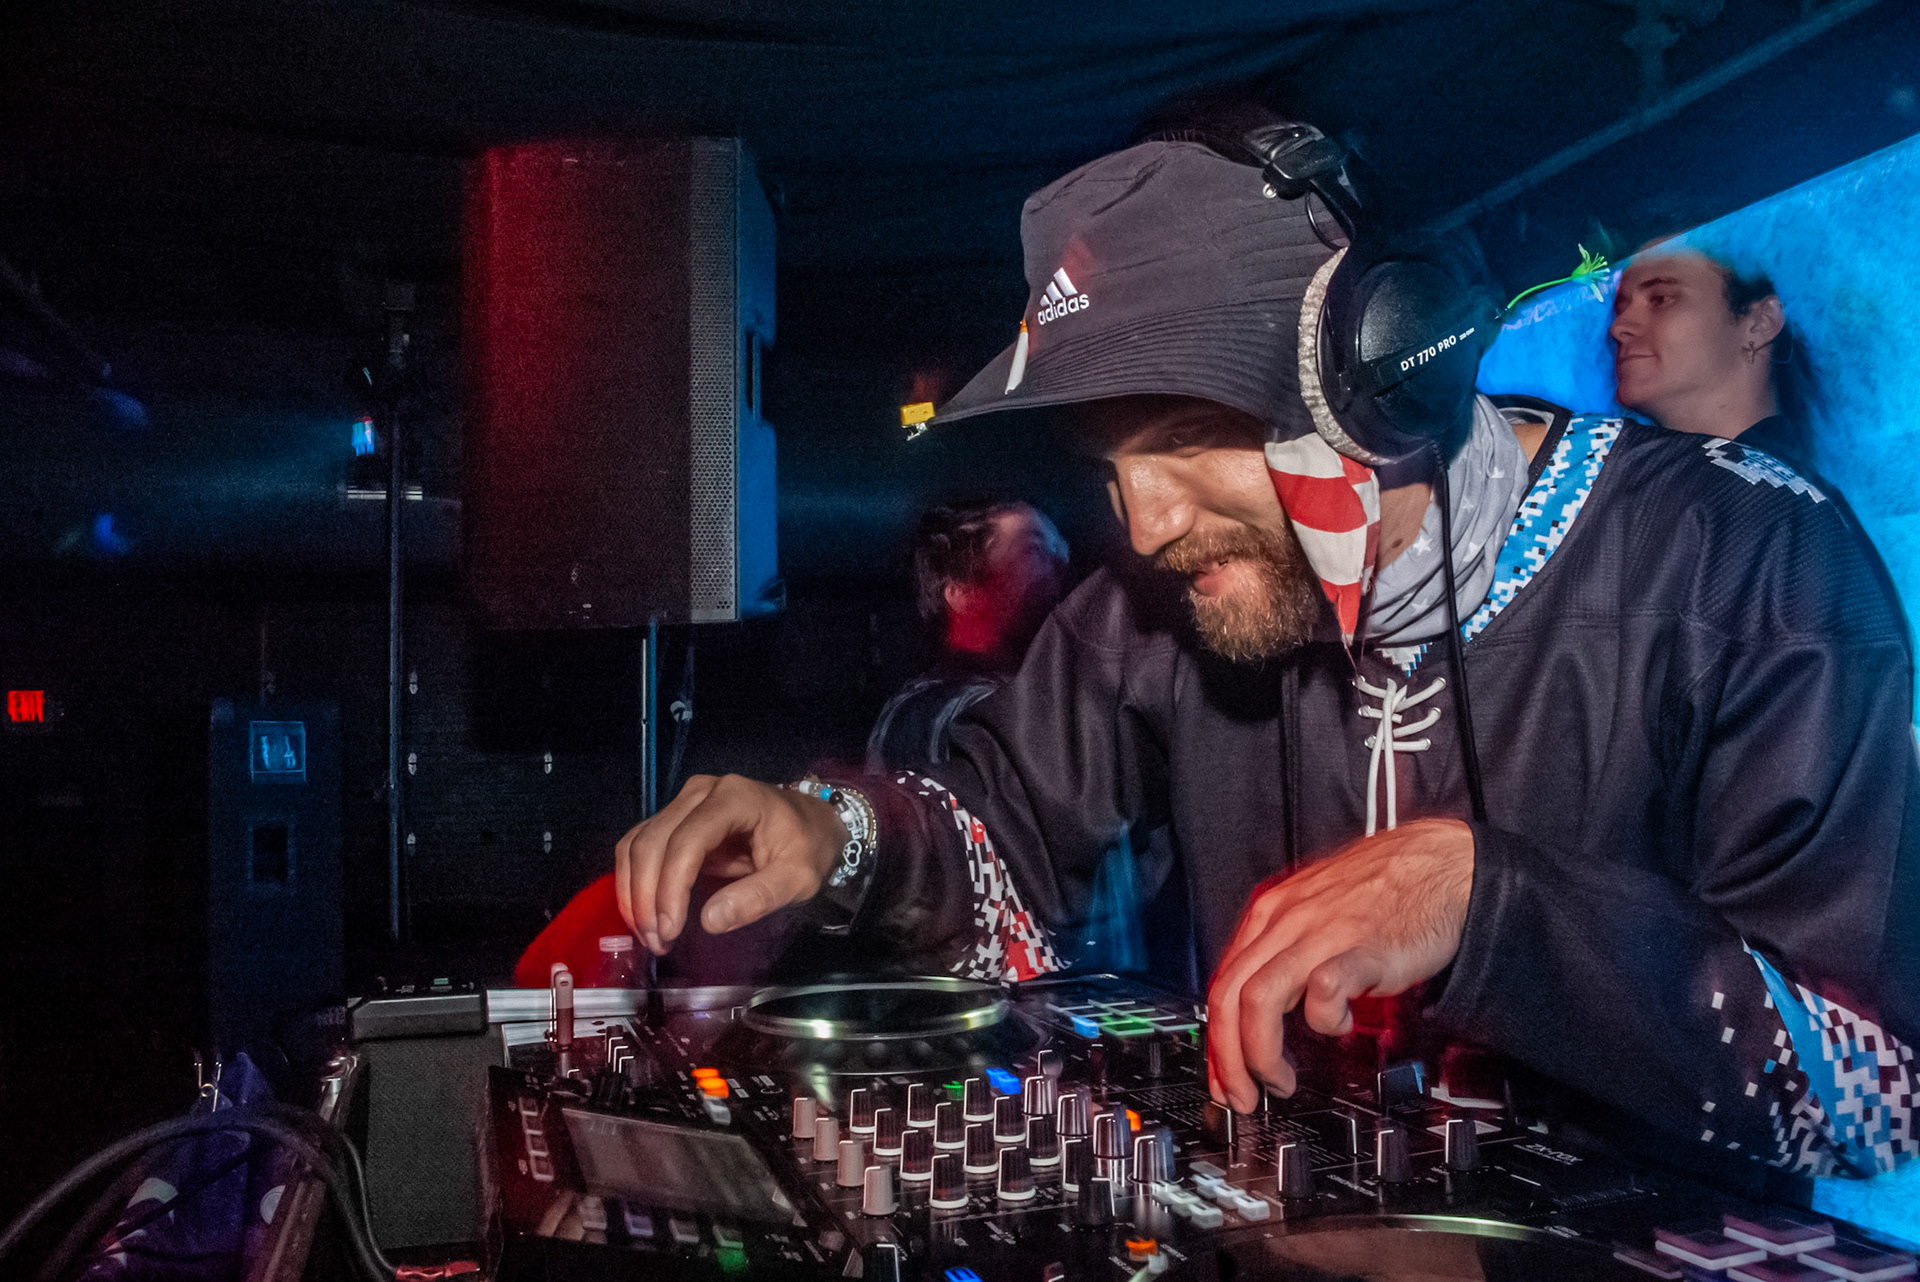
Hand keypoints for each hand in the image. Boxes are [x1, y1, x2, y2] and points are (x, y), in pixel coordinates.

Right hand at [613, 774, 848, 955]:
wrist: (813, 823)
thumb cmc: (808, 847)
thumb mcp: (798, 878)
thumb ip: (759, 897)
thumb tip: (709, 921)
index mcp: (734, 798)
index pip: (688, 840)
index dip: (672, 887)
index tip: (671, 930)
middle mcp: (701, 792)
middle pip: (653, 841)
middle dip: (647, 897)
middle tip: (658, 942)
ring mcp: (684, 802)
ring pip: (637, 844)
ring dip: (634, 893)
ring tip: (650, 935)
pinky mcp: (674, 819)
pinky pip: (640, 847)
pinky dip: (634, 882)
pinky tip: (644, 915)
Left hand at [1206, 818, 1474, 1111]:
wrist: (1442, 865)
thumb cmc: (1384, 892)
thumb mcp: (1315, 914)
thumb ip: (1284, 953)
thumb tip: (1259, 1007)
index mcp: (1270, 914)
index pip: (1220, 983)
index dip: (1216, 1040)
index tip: (1224, 1075)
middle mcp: (1286, 922)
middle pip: (1229, 997)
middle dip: (1227, 1058)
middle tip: (1242, 1095)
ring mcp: (1321, 934)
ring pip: (1259, 1000)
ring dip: (1260, 1053)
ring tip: (1278, 1081)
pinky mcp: (1363, 949)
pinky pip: (1323, 990)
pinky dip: (1323, 1021)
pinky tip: (1340, 1027)